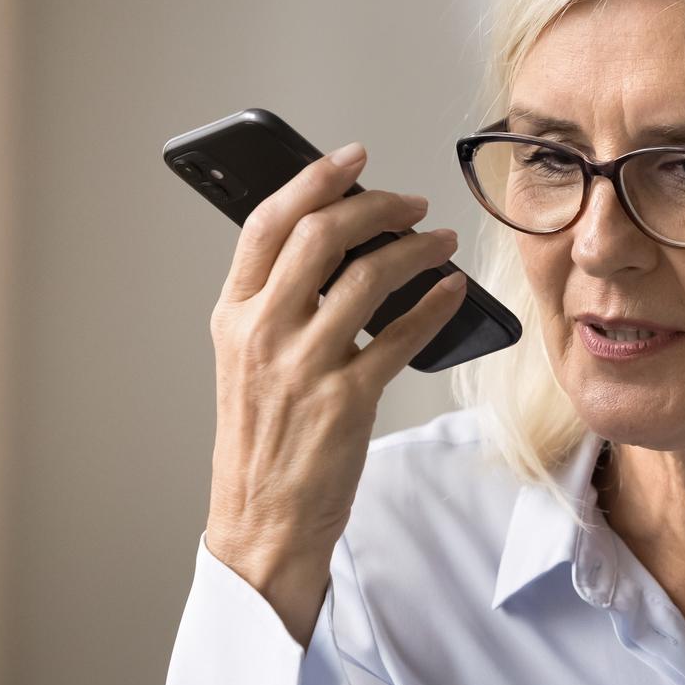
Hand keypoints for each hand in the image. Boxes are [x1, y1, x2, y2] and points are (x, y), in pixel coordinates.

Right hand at [204, 141, 468, 642]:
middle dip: (376, 205)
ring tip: (440, 242)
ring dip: (415, 249)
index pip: (265, 224)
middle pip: (321, 235)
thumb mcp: (248, 366)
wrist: (261, 525)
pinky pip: (401, 335)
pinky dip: (433, 304)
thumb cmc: (263, 445)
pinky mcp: (345, 402)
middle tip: (411, 201)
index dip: (311, 179)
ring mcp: (303, 366)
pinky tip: (451, 292)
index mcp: (232, 317)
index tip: (351, 159)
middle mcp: (262, 333)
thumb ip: (277, 308)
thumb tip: (338, 252)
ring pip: (368, 277)